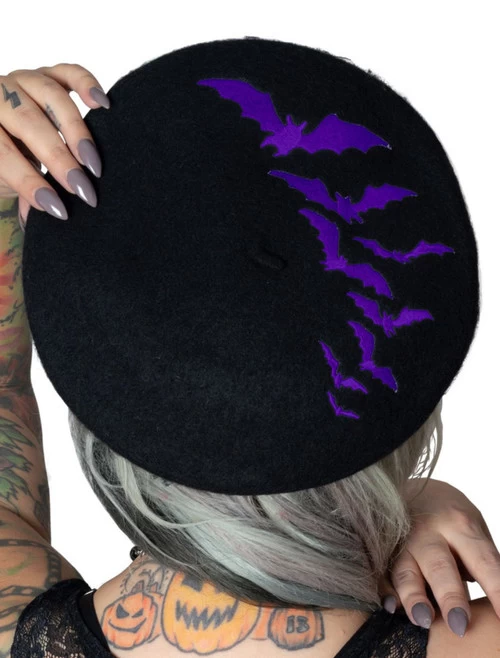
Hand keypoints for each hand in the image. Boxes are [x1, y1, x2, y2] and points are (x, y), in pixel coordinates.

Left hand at [0, 64, 109, 227]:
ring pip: (50, 95)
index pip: (3, 152)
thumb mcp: (4, 182)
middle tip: (81, 188)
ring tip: (93, 163)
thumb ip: (24, 192)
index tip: (57, 208)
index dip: (29, 181)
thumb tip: (49, 213)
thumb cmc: (5, 165)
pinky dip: (87, 84)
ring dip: (75, 131)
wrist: (5, 139)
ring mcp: (22, 81)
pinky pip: (68, 72)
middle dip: (58, 159)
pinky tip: (103, 105)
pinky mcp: (46, 75)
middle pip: (28, 122)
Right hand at [380, 478, 499, 637]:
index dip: (496, 589)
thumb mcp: (471, 528)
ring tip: (424, 620)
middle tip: (460, 624)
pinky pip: (381, 574)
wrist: (412, 490)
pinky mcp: (383, 553)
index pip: (482, 561)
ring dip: (414, 596)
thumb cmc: (451, 517)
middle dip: (449, 595)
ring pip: (405, 571)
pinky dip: (386, 591)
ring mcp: (402, 542)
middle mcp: (429, 532)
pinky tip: (393, 606)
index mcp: (459, 525)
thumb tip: (494, 596)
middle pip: (439, 565)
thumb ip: (479, 560)